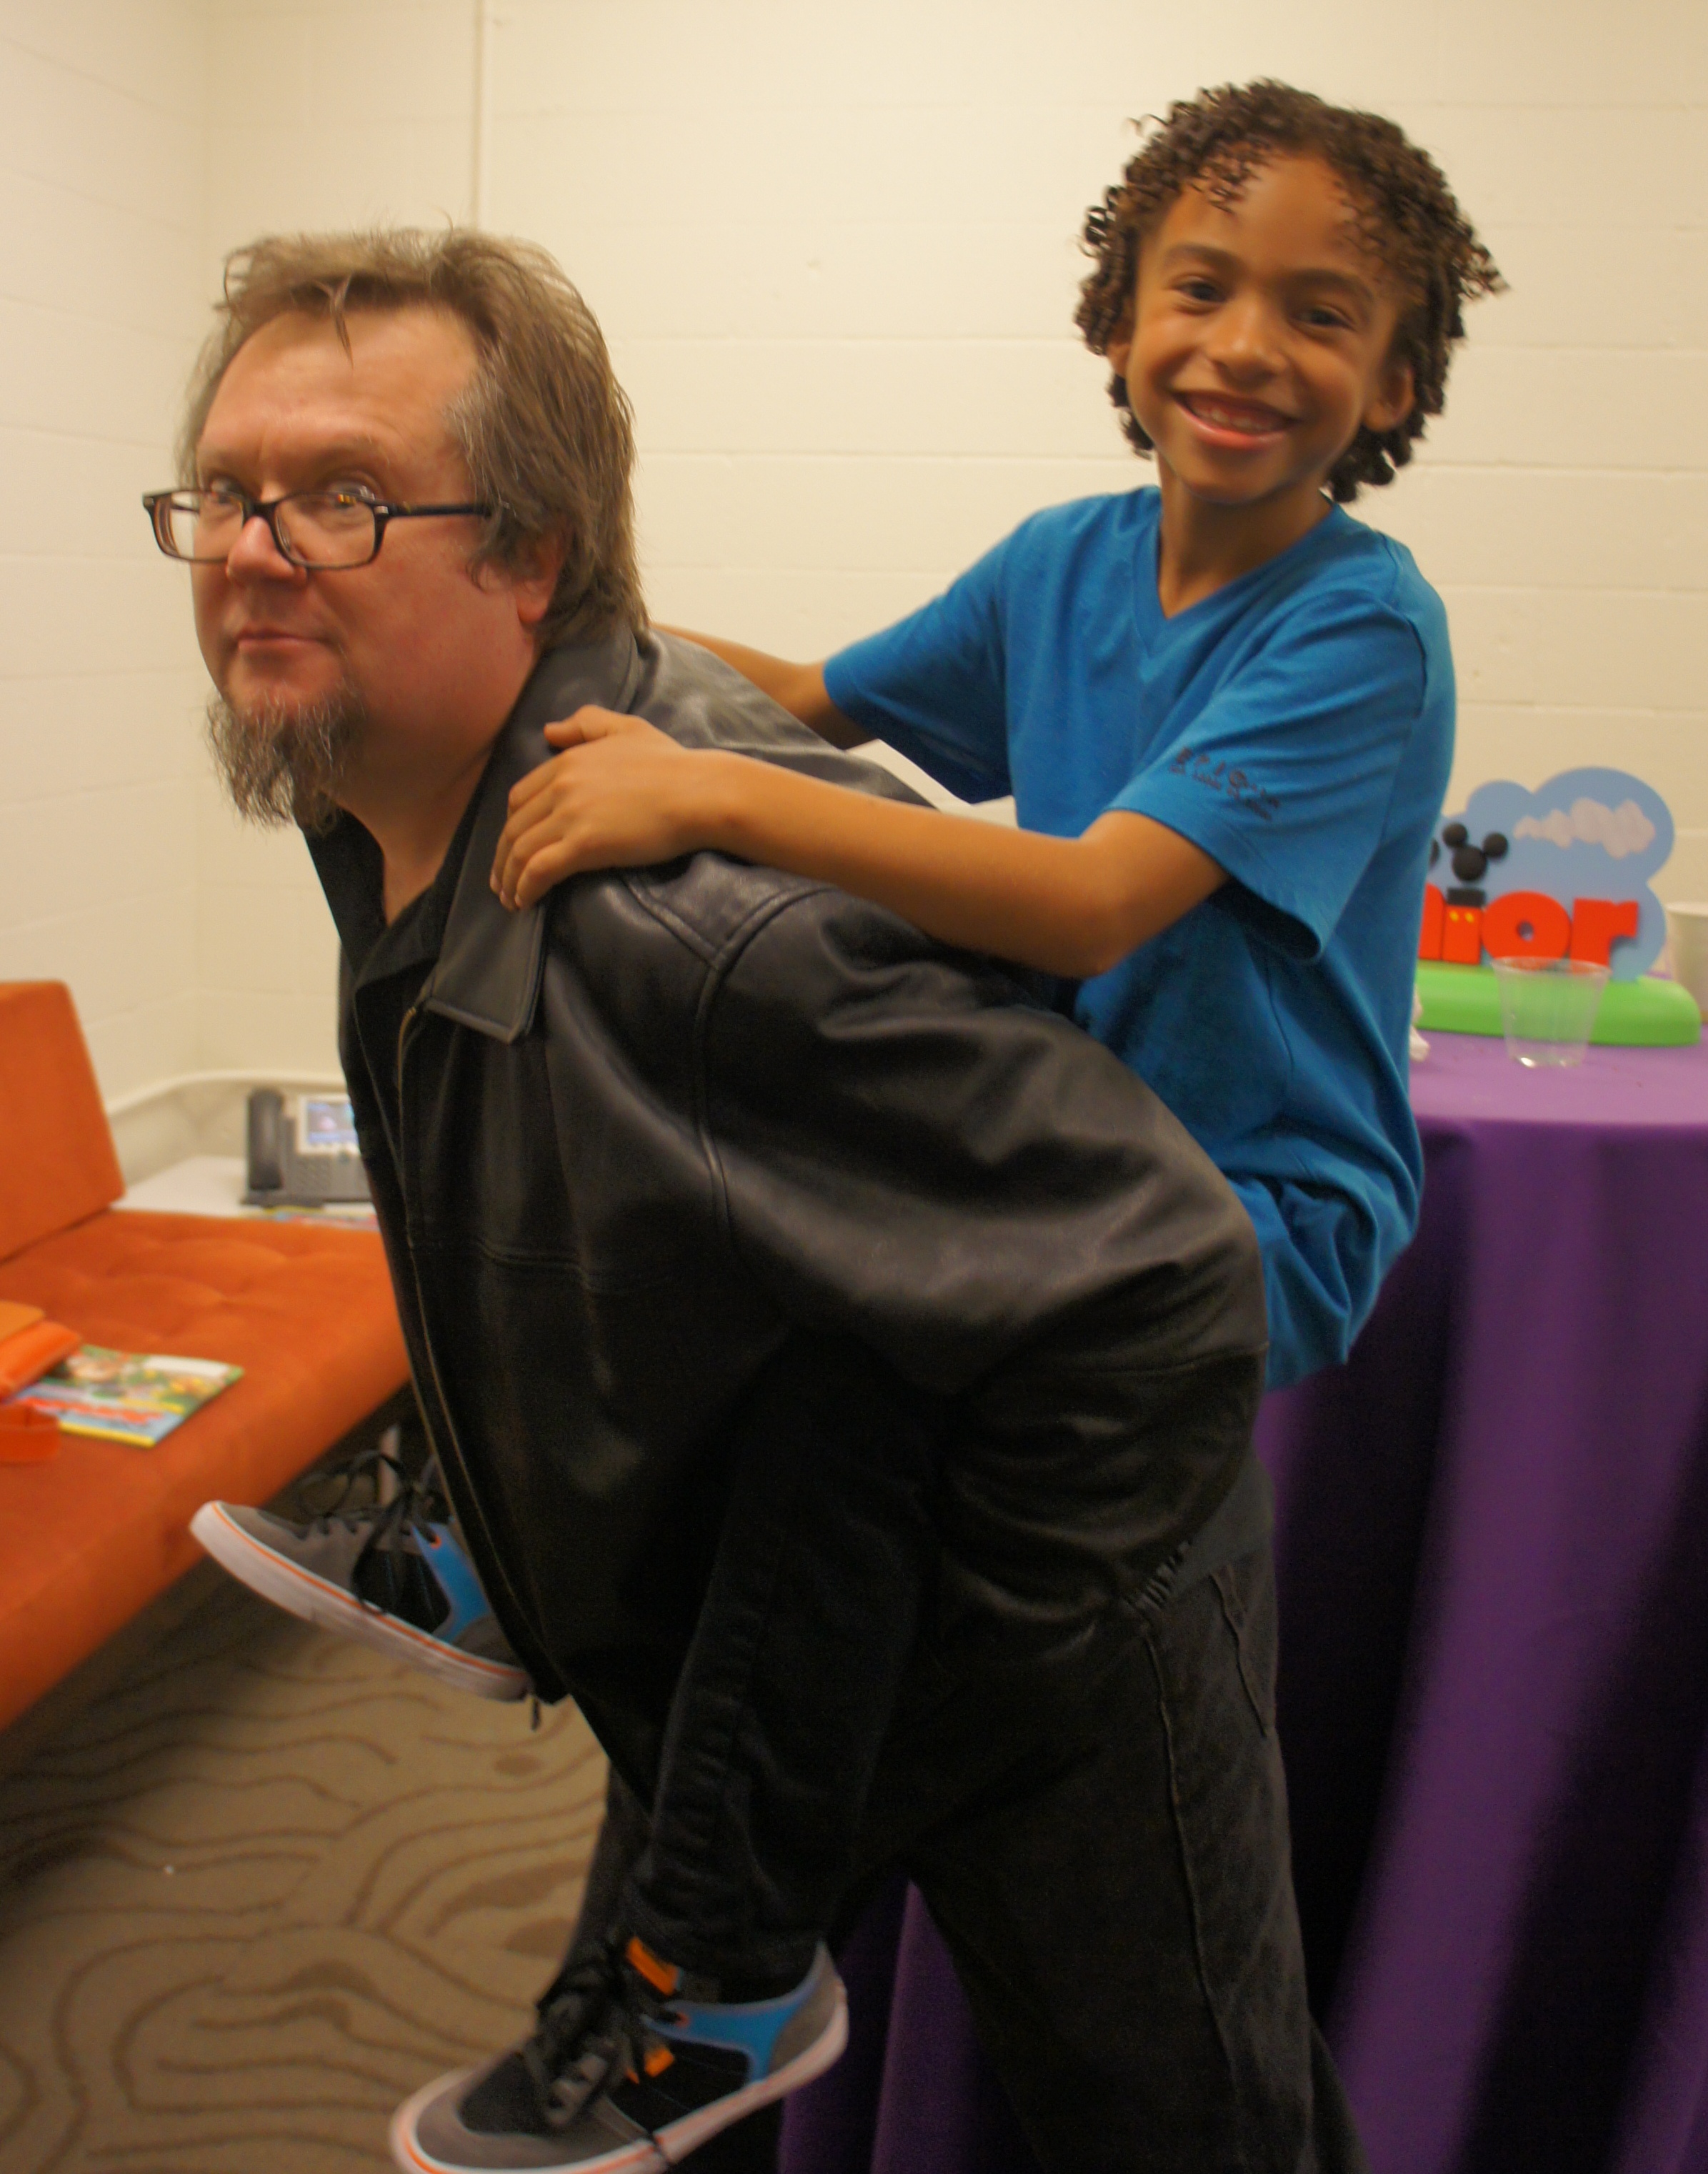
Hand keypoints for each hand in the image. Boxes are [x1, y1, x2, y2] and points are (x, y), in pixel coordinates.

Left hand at [491, 708, 717, 909]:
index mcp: (567, 762)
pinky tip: (525, 902)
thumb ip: (586, 723)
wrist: (697, 792)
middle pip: (514, 827)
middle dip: (502, 858)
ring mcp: (570, 816)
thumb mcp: (627, 728)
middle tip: (501, 882)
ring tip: (511, 899)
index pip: (520, 797)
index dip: (511, 825)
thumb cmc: (671, 763)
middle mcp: (560, 787)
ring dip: (510, 879)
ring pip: (521, 851)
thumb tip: (549, 732)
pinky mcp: (584, 845)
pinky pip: (539, 870)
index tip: (511, 846)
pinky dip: (525, 887)